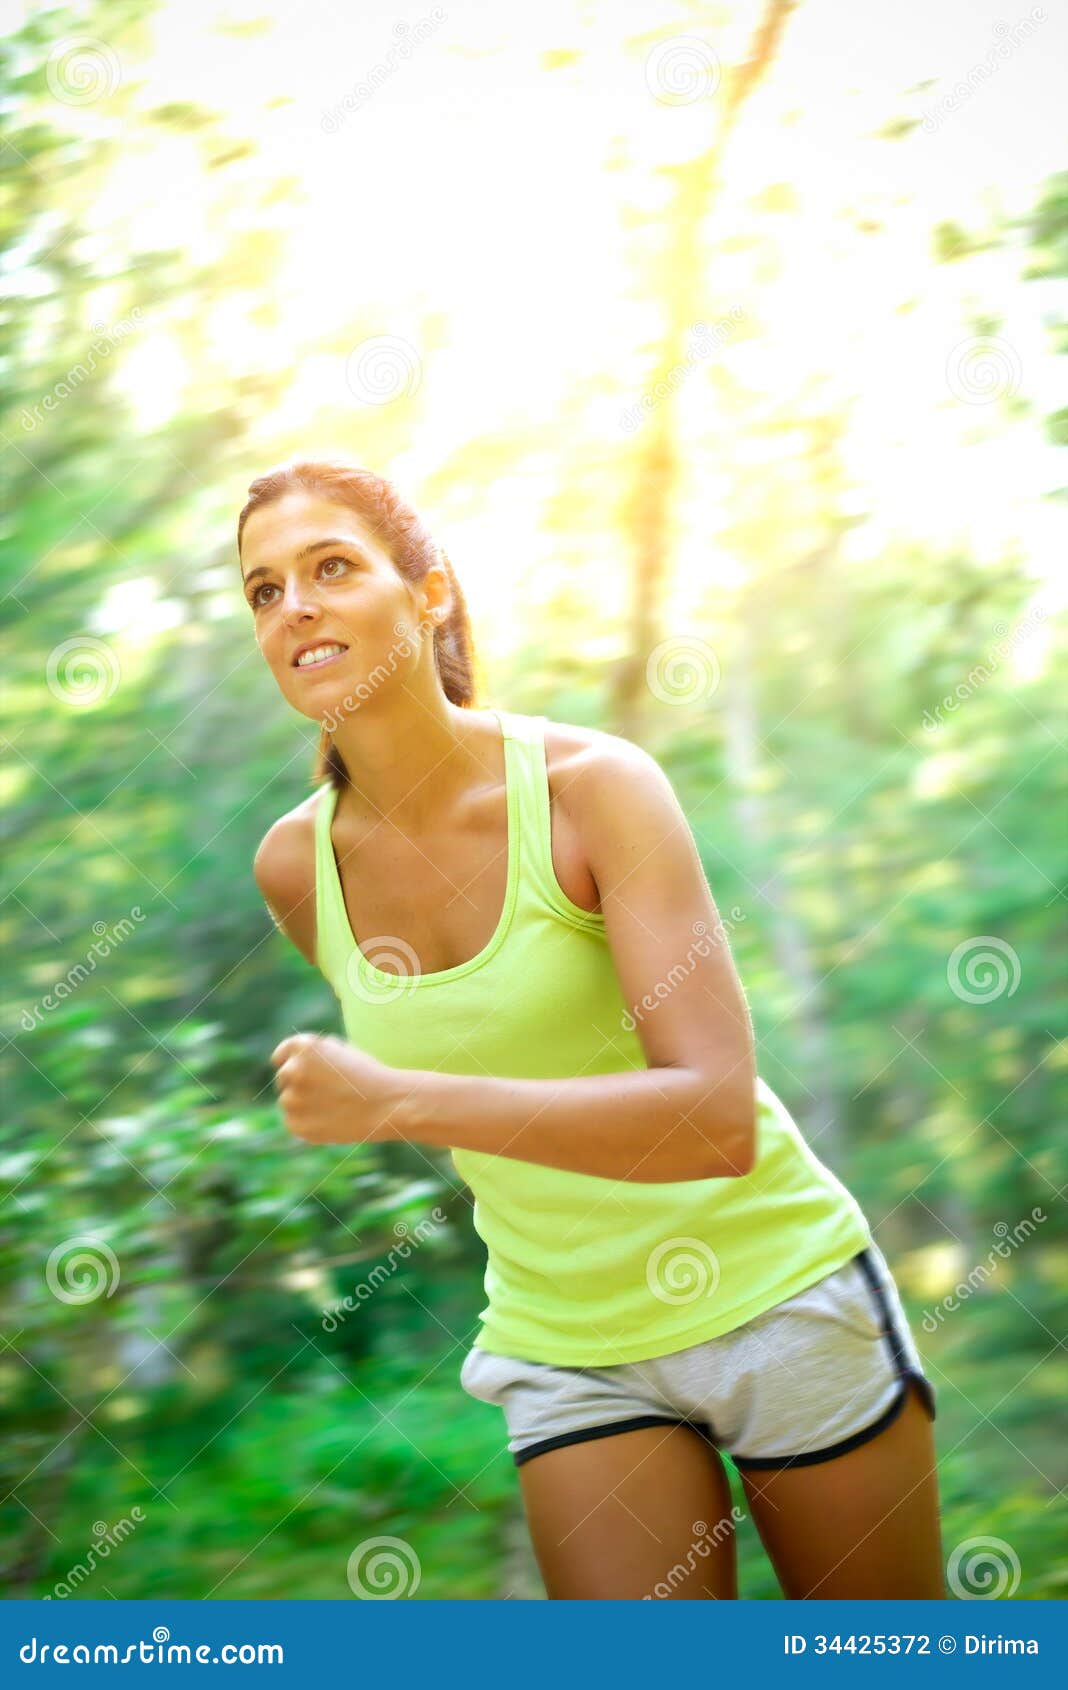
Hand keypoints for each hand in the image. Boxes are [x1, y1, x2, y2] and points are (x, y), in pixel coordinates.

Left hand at [270, 1032, 398, 1144]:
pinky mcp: (296, 1125)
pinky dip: (307, 1121)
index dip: (294, 1062)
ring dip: (303, 1102)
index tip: (306, 1071)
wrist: (387, 1104)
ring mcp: (292, 1099)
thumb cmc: (368, 1074)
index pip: (282, 1054)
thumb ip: (312, 1054)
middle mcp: (292, 1070)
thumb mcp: (340, 1050)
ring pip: (288, 1100)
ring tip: (334, 1105)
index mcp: (304, 1046)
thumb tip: (288, 1063)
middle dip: (300, 1082)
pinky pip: (294, 1121)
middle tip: (328, 1090)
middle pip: (283, 1077)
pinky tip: (332, 1118)